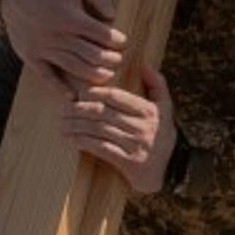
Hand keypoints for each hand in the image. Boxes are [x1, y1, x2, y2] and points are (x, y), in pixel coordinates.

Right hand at [0, 0, 125, 90]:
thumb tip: (112, 14)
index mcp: (70, 17)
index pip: (100, 34)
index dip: (115, 40)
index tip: (122, 43)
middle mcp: (57, 35)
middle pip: (89, 53)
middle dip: (108, 59)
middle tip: (118, 61)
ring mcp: (43, 48)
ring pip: (72, 66)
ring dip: (92, 74)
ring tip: (107, 77)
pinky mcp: (31, 58)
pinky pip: (46, 76)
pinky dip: (59, 87)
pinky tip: (72, 96)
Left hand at [58, 67, 175, 194]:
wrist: (173, 169)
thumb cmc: (164, 135)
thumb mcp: (166, 108)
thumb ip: (157, 85)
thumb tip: (144, 65)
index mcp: (149, 110)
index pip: (115, 96)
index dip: (93, 93)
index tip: (78, 94)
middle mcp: (142, 126)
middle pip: (102, 113)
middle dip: (78, 110)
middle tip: (62, 109)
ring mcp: (135, 145)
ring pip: (99, 130)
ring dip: (76, 126)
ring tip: (62, 124)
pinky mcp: (129, 162)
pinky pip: (102, 149)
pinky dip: (84, 143)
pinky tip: (72, 139)